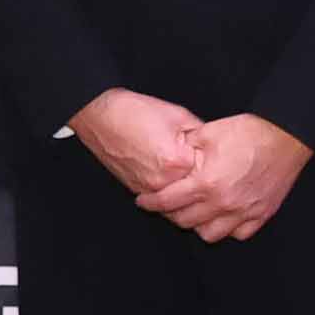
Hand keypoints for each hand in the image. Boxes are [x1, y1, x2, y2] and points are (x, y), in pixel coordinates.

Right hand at [68, 88, 203, 194]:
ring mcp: (147, 189)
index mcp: (176, 162)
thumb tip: (213, 145)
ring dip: (185, 193)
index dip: (210, 161)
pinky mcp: (136, 190)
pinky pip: (159, 201)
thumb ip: (200, 133)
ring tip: (189, 176)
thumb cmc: (134, 112)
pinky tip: (170, 178)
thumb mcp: (177, 114)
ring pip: (177, 202)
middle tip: (203, 166)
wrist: (101, 116)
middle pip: (193, 191)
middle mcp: (162, 181)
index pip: (207, 171)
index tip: (211, 156)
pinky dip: (167, 193)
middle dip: (199, 180)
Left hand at [134, 112, 313, 243]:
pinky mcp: (261, 214)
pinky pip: (238, 233)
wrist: (285, 136)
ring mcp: (244, 212)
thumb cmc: (247, 132)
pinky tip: (221, 215)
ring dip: (197, 224)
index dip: (150, 202)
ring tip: (193, 211)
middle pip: (186, 221)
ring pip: (211, 234)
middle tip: (166, 204)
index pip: (169, 201)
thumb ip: (186, 148)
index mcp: (206, 183)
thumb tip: (171, 155)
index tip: (142, 200)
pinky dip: (227, 228)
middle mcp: (223, 203)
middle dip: (170, 214)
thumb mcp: (208, 133)